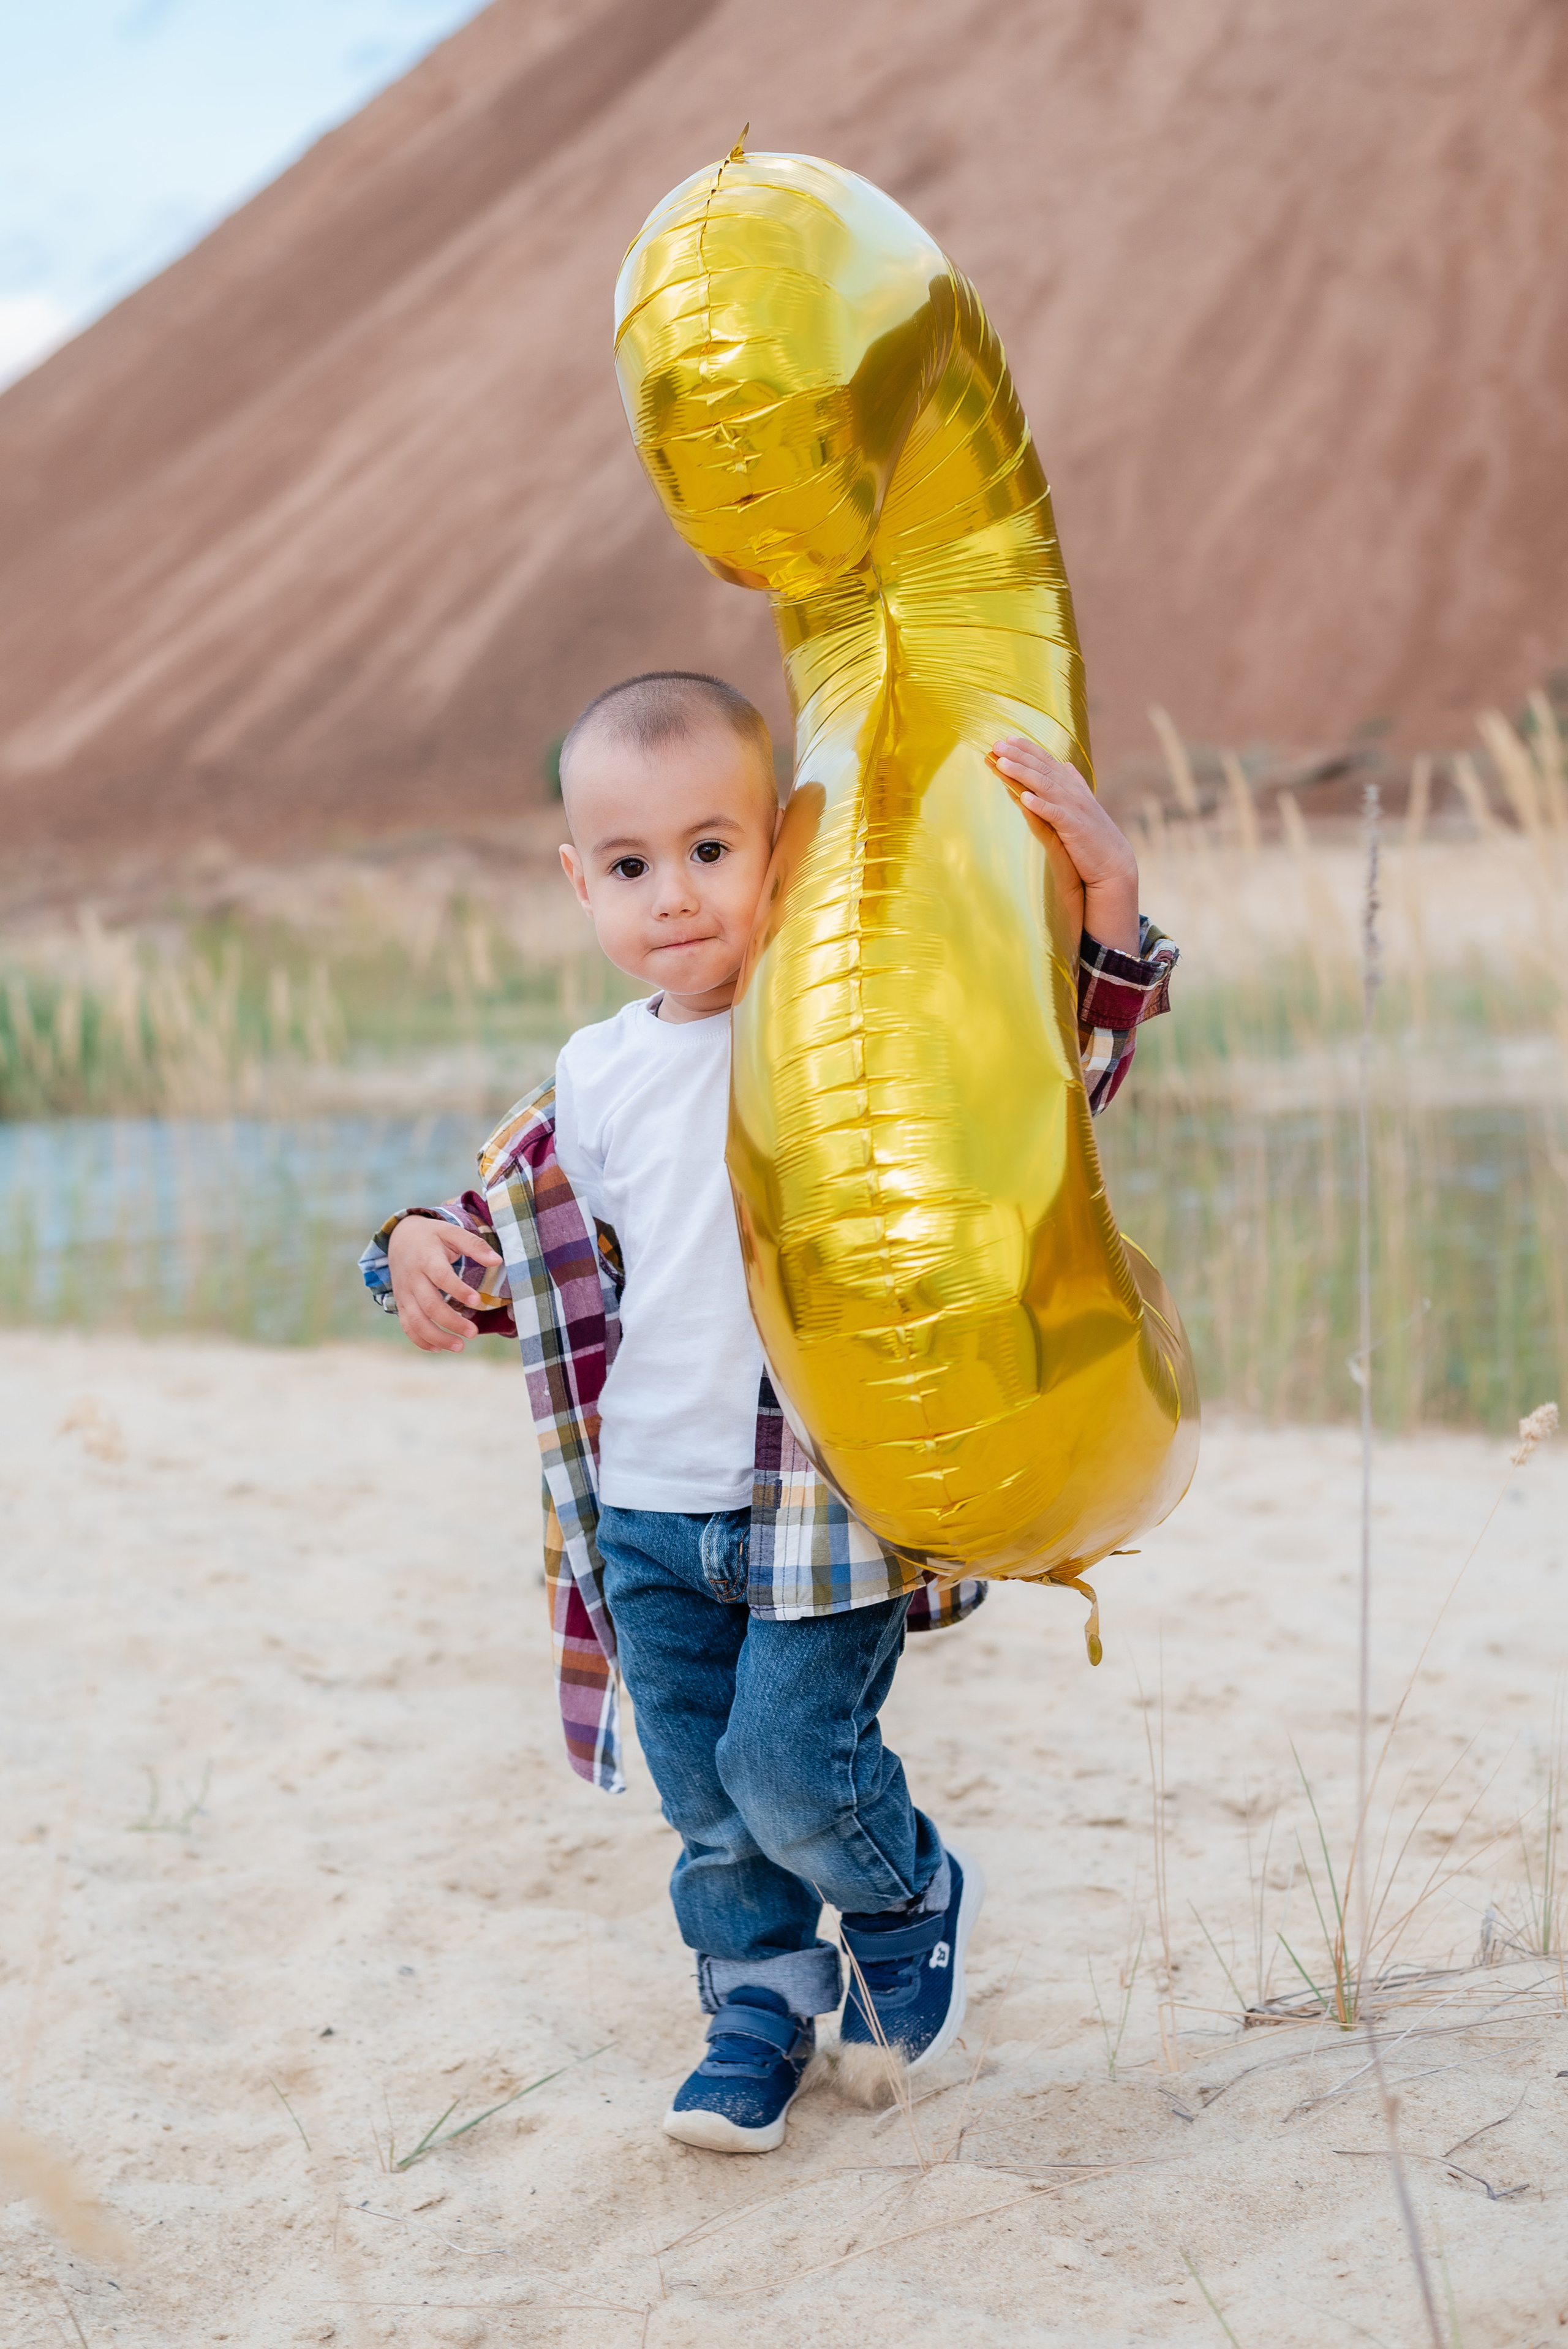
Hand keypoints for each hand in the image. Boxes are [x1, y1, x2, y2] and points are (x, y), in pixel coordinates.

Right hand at [387, 1217, 500, 1352]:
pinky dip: (420, 1340)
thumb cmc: (432, 1236)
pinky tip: (439, 1348)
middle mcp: (413, 1278)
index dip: (459, 1290)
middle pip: (429, 1305)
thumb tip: (497, 1260)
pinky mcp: (401, 1304)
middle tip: (473, 1333)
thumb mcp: (452, 1231)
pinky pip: (407, 1326)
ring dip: (437, 1337)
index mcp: (427, 1258)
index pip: (442, 1277)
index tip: (477, 1301)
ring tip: (460, 1347)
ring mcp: (404, 1293)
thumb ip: (474, 1245)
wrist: (399, 1237)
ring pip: (416, 1320)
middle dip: (451, 1322)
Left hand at [991, 737, 1140, 954]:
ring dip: (1022, 773)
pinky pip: (1054, 814)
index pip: (1047, 762)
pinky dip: (1040, 805)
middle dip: (1018, 756)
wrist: (1114, 863)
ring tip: (1002, 764)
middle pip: (1042, 769)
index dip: (1028, 749)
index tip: (1007, 739)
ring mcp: (1074, 809)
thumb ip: (1072, 784)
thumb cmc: (1095, 836)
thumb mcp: (1083, 805)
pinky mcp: (1074, 828)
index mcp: (1072, 788)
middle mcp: (1073, 793)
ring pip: (1045, 786)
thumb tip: (1065, 765)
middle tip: (996, 745)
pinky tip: (1024, 798)